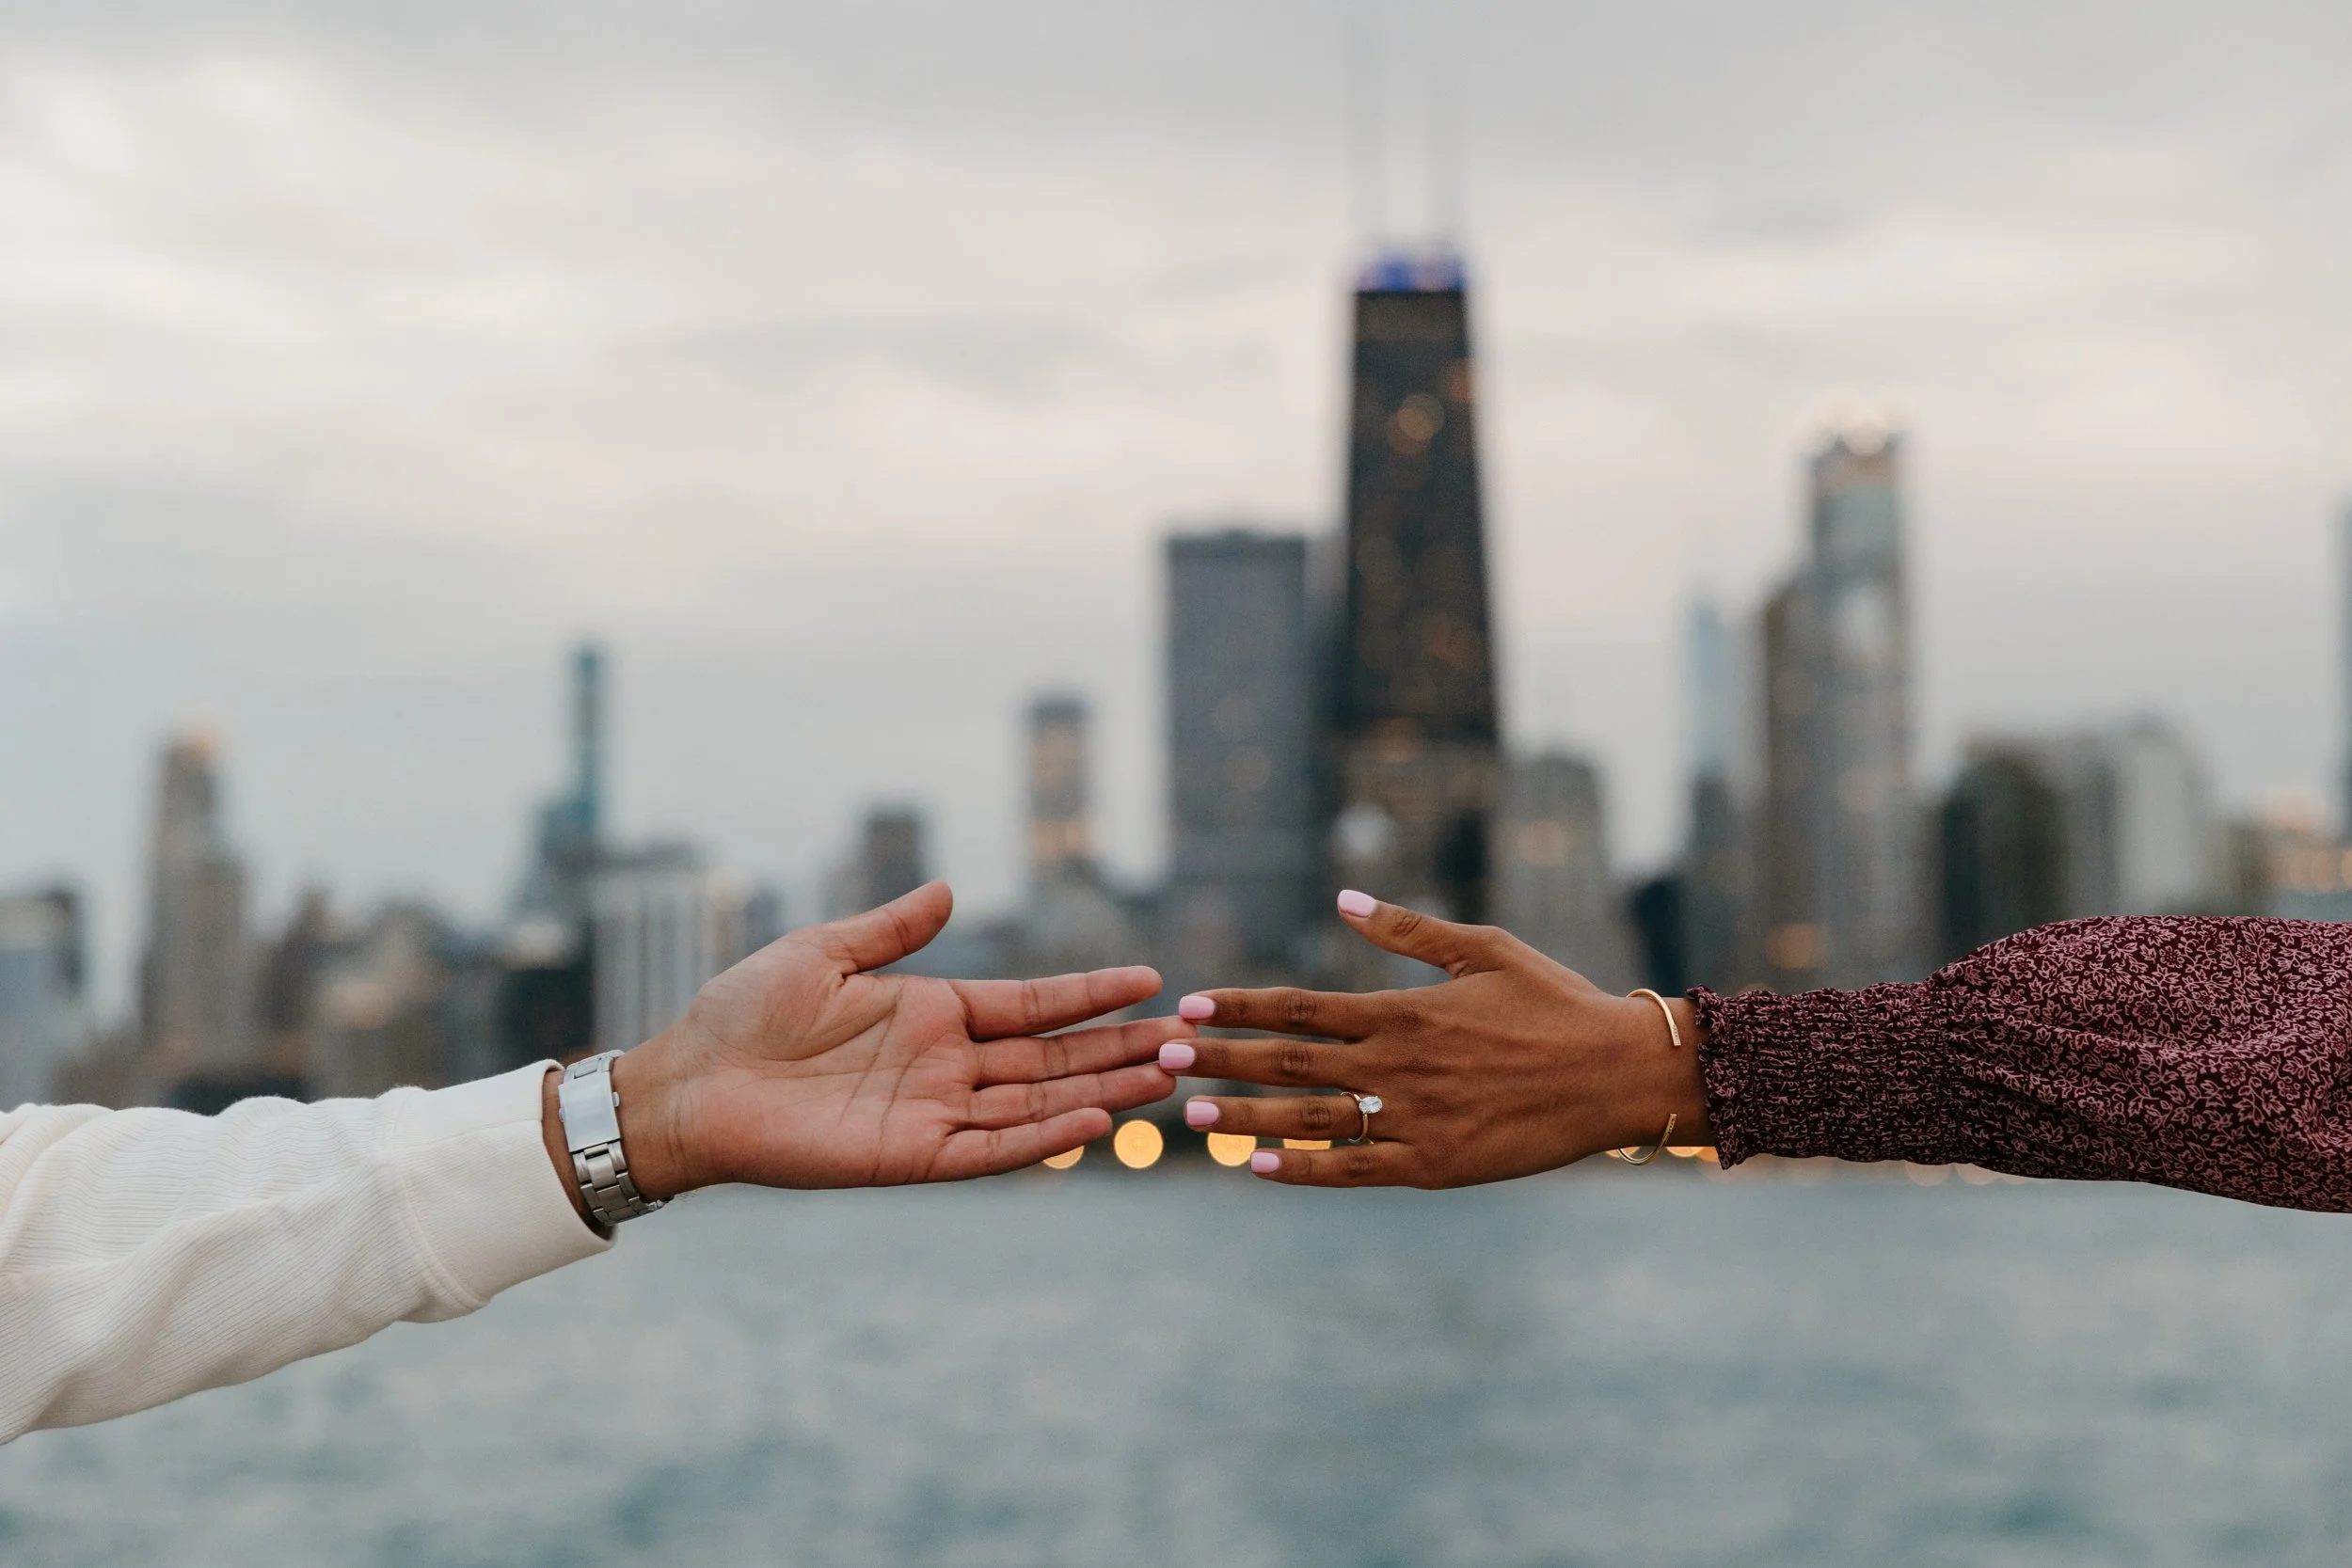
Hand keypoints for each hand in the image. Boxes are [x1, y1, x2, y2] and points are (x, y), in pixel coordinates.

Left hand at [560, 882, 1180, 1200]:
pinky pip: (991, 1149)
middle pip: (1053, 1056)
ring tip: (1165, 1077)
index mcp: (932, 1012)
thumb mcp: (824, 951)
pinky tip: (1094, 1122)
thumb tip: (949, 888)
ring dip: (1101, 1090)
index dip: (1091, 993)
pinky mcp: (910, 1156)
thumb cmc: (742, 1013)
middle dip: (1118, 1046)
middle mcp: (945, 1064)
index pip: (1032, 1004)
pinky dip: (1043, 1137)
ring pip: (1037, 1102)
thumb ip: (893, 927)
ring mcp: (933, 1112)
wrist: (686, 1082)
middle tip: (1187, 1038)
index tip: (1151, 980)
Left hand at [1158, 892, 1709, 1187]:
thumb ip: (1408, 931)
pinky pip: (1355, 1169)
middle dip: (1222, 1058)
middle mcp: (1399, 1065)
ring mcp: (1414, 1119)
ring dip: (1246, 1114)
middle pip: (1289, 1062)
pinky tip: (1258, 1165)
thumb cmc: (1555, 1003)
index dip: (1241, 1007)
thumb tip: (1346, 896)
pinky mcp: (1436, 1166)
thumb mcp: (1484, 949)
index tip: (1192, 1005)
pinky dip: (1303, 1168)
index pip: (1301, 1007)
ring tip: (1191, 1112)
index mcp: (1405, 1011)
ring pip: (1311, 1118)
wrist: (1619, 1073)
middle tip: (1163, 1056)